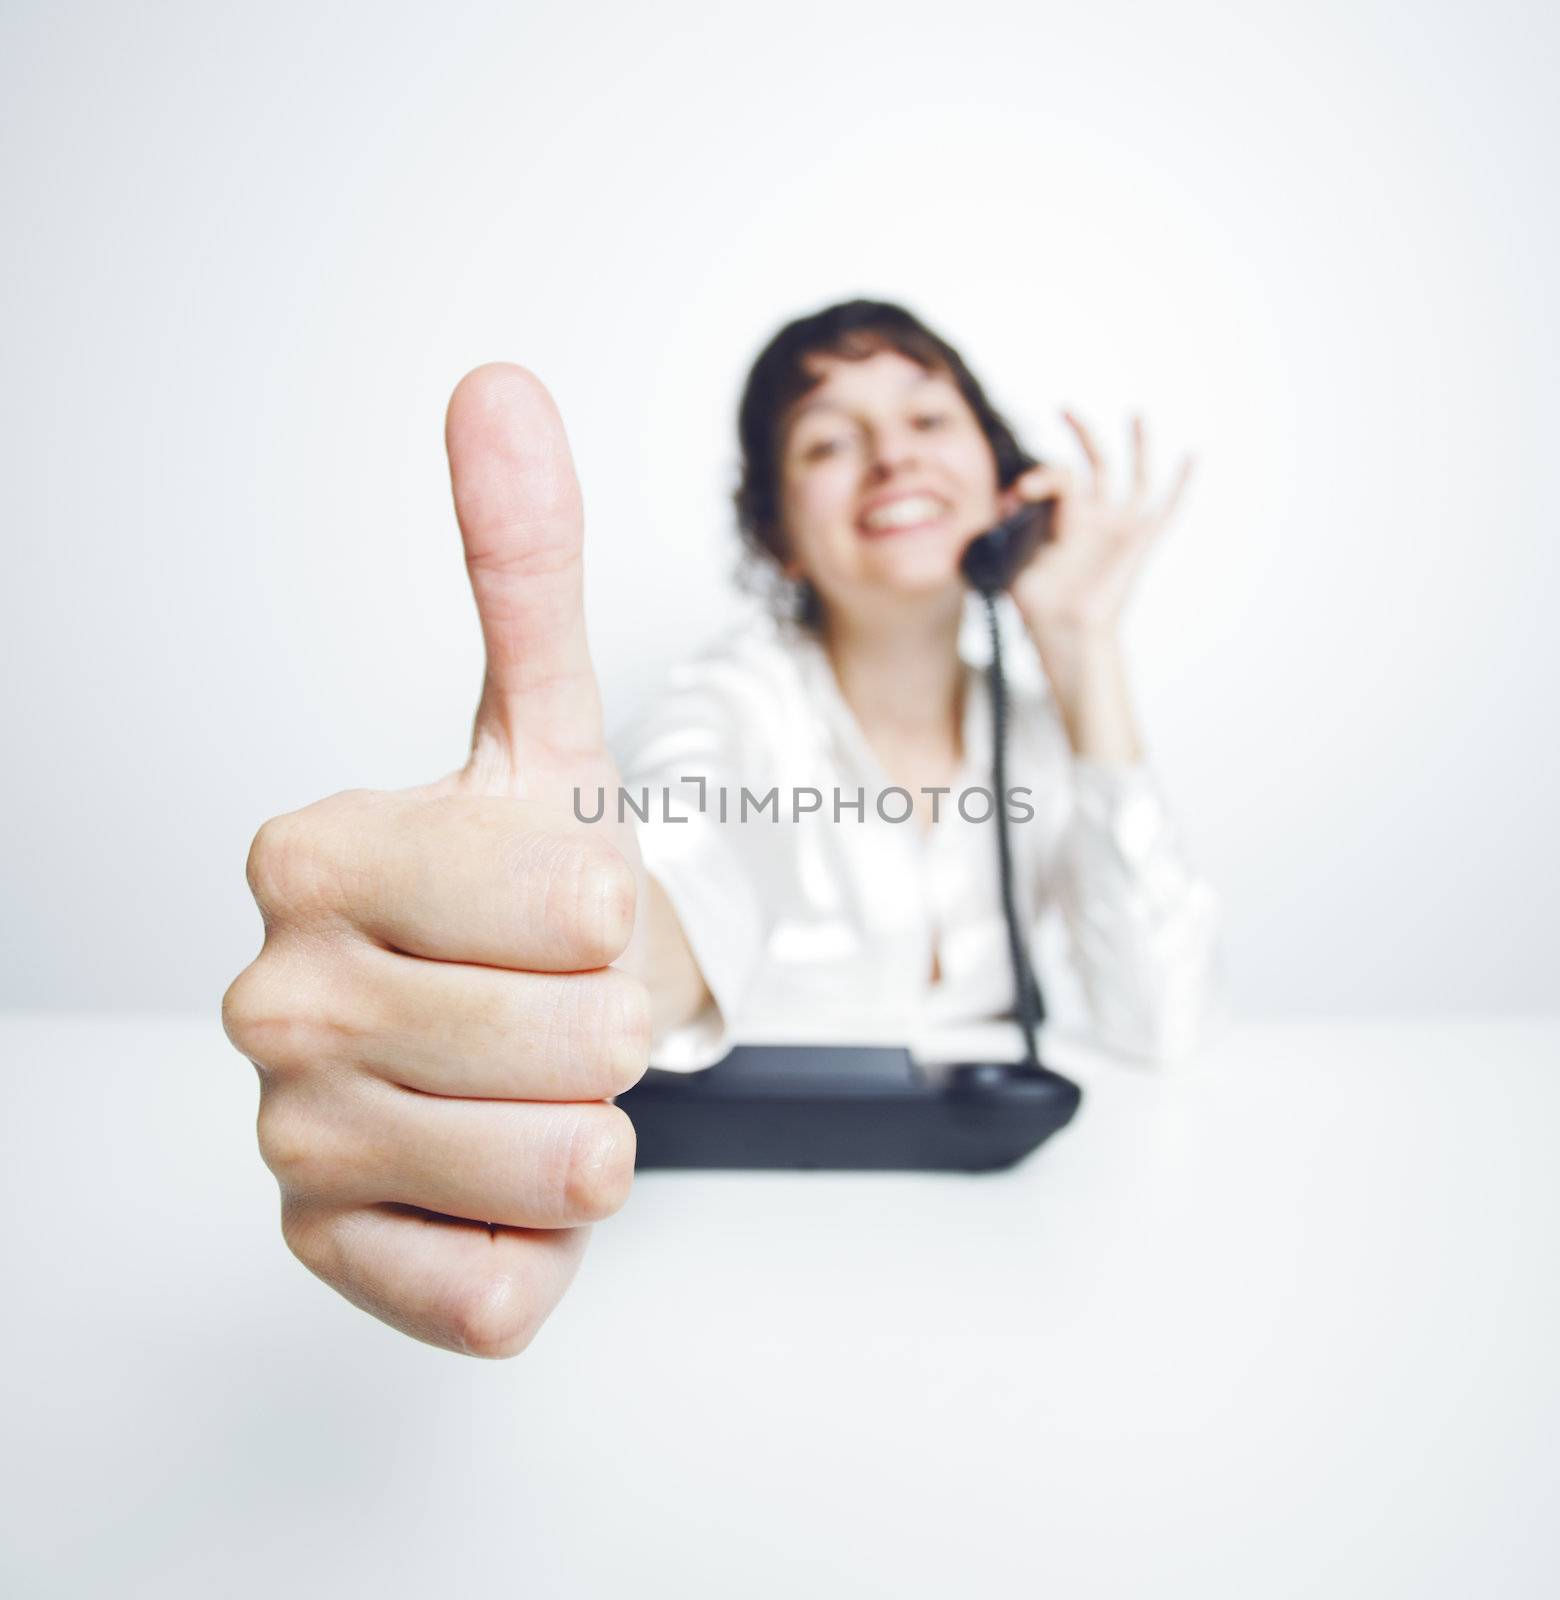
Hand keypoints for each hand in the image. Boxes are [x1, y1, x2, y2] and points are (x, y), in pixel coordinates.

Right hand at [222, 365, 646, 1357]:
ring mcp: (286, 1138)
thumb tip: (496, 388)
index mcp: (311, 851)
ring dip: (589, 1132)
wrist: (499, 1026)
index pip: (579, 900)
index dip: (613, 908)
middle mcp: (270, 995)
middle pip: (583, 1043)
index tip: (553, 902)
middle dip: (612, 1028)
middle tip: (550, 1001)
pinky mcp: (328, 1260)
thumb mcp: (539, 726)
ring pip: (564, 1167)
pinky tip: (487, 1176)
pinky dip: (539, 1241)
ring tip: (528, 1084)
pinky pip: (502, 1290)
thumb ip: (519, 563)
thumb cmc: (523, 895)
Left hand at [1007, 411, 1192, 639]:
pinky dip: (1182, 483)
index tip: (1017, 494)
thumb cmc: (1039, 602)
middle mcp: (1095, 516)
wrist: (1064, 631)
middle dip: (1081, 433)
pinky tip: (1191, 455)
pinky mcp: (1141, 541)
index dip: (1037, 478)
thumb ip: (1007, 526)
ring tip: (1135, 415)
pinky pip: (1167, 508)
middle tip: (1064, 408)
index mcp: (1066, 517)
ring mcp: (1120, 526)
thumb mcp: (1011, 557)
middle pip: (1095, 463)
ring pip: (1136, 476)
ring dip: (1137, 445)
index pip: (1058, 478)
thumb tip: (1004, 498)